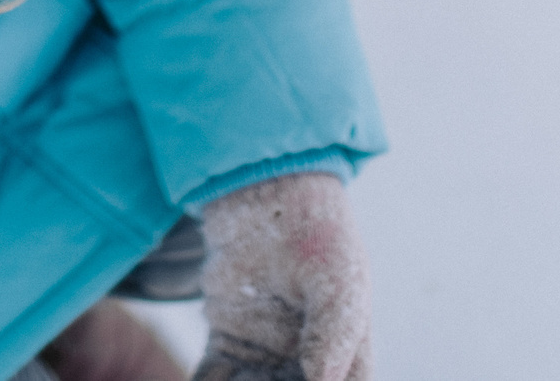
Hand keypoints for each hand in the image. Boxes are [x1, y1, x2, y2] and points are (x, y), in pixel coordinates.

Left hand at [189, 172, 370, 380]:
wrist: (268, 196)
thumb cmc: (317, 235)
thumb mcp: (336, 280)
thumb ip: (332, 332)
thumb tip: (321, 380)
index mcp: (344, 355)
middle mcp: (306, 364)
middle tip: (254, 379)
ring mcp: (266, 355)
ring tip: (234, 380)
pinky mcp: (229, 340)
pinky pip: (215, 375)